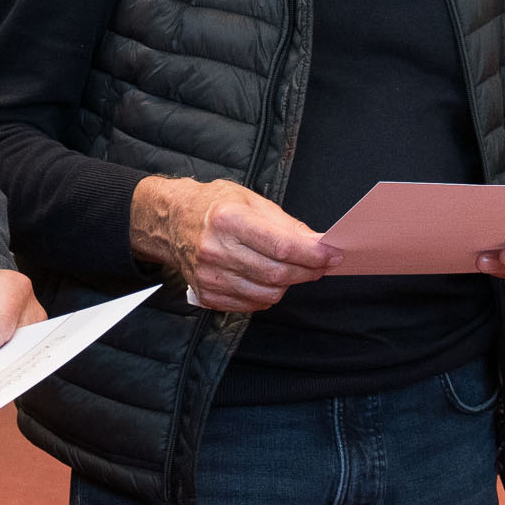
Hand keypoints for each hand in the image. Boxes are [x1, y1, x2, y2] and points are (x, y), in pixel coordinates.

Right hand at [131, 175, 335, 312]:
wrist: (171, 221)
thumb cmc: (213, 206)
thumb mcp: (250, 200)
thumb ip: (285, 224)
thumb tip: (316, 243)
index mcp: (227, 219)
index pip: (281, 246)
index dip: (313, 254)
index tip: (332, 254)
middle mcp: (215, 250)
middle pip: (277, 274)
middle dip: (308, 271)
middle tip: (322, 264)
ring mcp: (209, 276)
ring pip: (267, 294)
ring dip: (290, 284)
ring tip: (294, 269)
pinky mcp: (207, 294)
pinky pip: (252, 304)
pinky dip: (268, 295)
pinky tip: (269, 279)